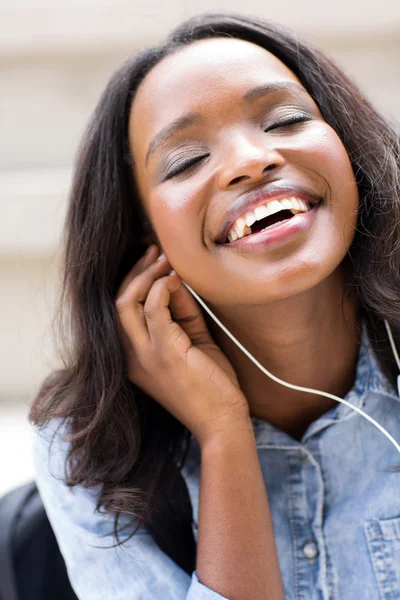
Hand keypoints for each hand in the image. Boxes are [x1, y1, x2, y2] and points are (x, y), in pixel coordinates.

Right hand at [115, 245, 249, 447]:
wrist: (222, 423)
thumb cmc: (210, 385)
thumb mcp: (191, 342)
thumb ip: (180, 313)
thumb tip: (175, 279)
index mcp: (134, 357)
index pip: (122, 310)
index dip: (134, 281)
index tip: (152, 261)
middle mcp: (131, 357)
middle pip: (117, 302)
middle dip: (135, 272)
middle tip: (156, 252)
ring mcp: (144, 356)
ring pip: (126, 303)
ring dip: (146, 276)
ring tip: (165, 260)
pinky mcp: (164, 354)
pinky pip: (153, 310)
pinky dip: (162, 288)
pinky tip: (176, 279)